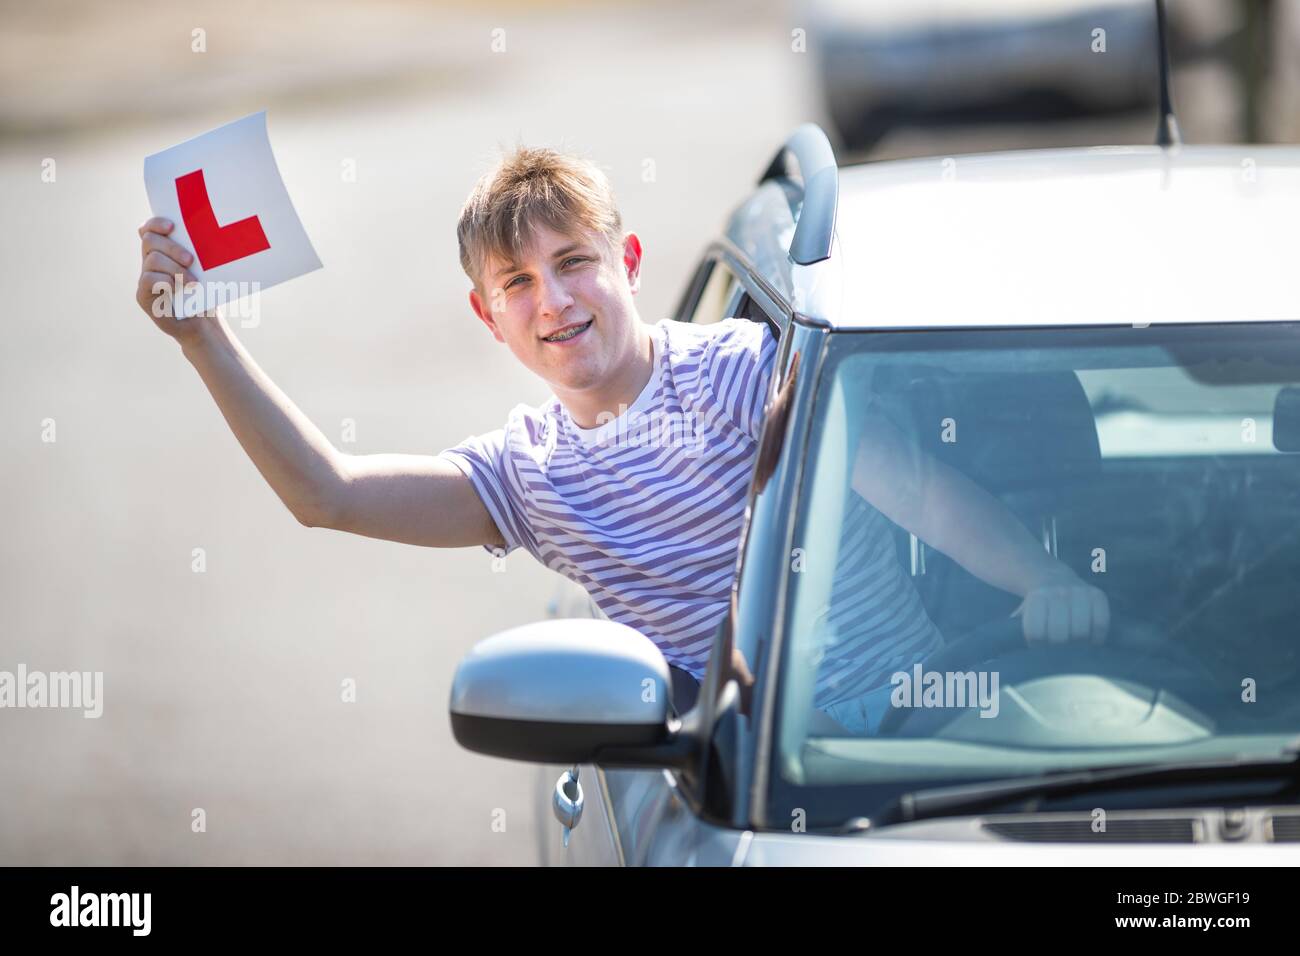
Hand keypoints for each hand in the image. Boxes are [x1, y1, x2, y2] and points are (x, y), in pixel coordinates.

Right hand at [134, 217, 210, 339]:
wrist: (205, 324)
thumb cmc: (207, 293)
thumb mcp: (205, 269)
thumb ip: (198, 250)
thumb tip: (207, 231)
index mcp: (163, 251)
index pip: (149, 229)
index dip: (156, 223)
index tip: (172, 226)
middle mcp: (150, 262)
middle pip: (150, 240)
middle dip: (172, 248)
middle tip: (191, 260)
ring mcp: (145, 279)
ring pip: (152, 260)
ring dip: (175, 268)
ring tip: (193, 282)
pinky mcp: (143, 296)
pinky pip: (148, 279)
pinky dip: (165, 281)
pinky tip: (178, 288)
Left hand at [1012, 568, 1109, 645]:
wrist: (1054, 579)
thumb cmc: (1036, 608)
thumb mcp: (1020, 616)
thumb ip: (1012, 634)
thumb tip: (999, 656)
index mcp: (1036, 598)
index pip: (1036, 634)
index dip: (1036, 643)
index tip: (1036, 641)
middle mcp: (1057, 592)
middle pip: (1059, 635)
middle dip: (1057, 644)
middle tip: (1057, 643)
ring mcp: (1079, 592)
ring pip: (1081, 631)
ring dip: (1077, 642)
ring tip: (1072, 640)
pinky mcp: (1097, 595)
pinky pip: (1101, 623)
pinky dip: (1096, 635)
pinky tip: (1089, 638)